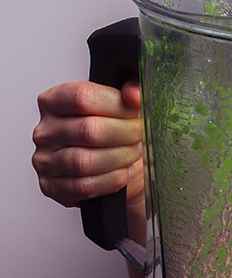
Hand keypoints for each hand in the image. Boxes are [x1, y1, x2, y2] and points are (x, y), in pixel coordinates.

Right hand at [32, 81, 143, 206]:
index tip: (136, 111)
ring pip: (84, 161)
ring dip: (120, 158)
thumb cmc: (117, 135)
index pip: (82, 97)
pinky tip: (124, 172)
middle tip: (140, 135)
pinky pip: (84, 186)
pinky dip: (112, 180)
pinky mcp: (52, 187)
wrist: (117, 169)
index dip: (117, 105)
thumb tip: (134, 94)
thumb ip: (133, 90)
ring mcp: (45, 161)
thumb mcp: (126, 106)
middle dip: (126, 134)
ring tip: (133, 153)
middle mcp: (45, 131)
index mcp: (55, 102)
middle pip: (88, 130)